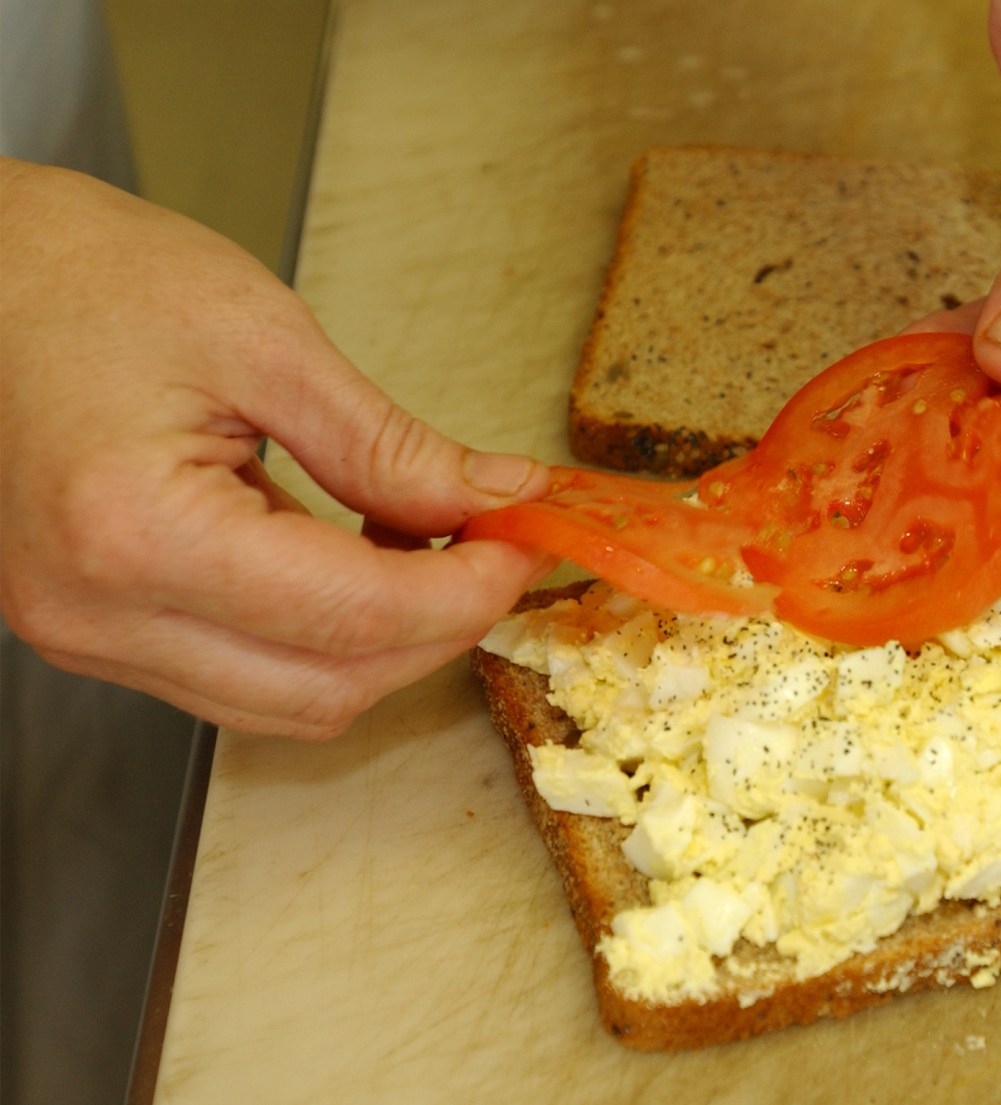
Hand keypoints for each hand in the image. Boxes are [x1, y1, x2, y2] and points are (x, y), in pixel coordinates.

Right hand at [0, 159, 551, 738]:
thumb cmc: (83, 279)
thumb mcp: (263, 341)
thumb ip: (388, 444)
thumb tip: (492, 497)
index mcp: (137, 533)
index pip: (354, 617)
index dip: (465, 593)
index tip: (524, 546)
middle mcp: (97, 614)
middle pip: (328, 687)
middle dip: (438, 628)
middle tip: (497, 550)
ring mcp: (86, 635)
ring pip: (289, 703)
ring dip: (384, 643)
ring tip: (432, 551)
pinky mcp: (94, 630)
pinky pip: (241, 678)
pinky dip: (322, 639)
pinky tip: (358, 564)